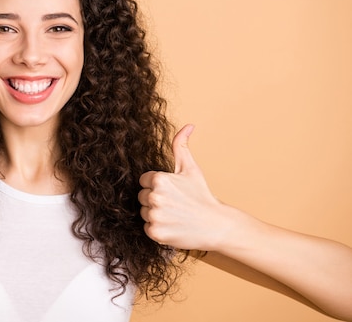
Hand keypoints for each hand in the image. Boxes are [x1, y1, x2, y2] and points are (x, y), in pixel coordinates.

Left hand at [138, 124, 230, 250]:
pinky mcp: (155, 232)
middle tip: (175, 205)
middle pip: (142, 197)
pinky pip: (147, 228)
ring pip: (144, 212)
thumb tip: (188, 125)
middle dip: (155, 200)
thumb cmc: (202, 196)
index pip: (144, 181)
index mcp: (159, 179)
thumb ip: (181, 146)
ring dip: (156, 215)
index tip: (172, 192)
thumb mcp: (191, 168)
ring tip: (175, 215)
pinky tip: (173, 226)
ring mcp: (154, 215)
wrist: (216, 225)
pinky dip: (158, 229)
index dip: (157, 186)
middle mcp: (154, 196)